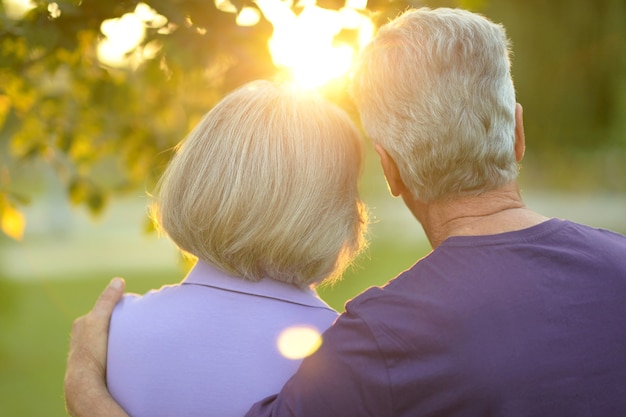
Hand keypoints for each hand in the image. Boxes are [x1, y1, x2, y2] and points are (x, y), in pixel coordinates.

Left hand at [64, 277, 129, 416]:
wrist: (85, 384)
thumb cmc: (91, 351)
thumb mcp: (99, 320)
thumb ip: (107, 301)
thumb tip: (118, 280)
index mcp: (81, 325)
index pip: (102, 310)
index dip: (117, 309)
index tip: (132, 312)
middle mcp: (80, 338)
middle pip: (104, 325)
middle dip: (117, 325)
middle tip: (135, 326)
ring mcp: (87, 353)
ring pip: (106, 341)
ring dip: (118, 340)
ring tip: (133, 341)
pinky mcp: (94, 367)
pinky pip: (108, 354)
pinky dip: (116, 352)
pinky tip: (125, 355)